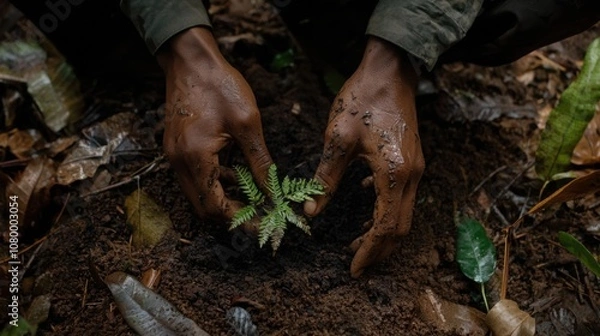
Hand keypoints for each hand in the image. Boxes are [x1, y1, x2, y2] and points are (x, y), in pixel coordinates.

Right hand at [157, 27, 272, 231]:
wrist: (191, 60)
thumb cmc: (220, 86)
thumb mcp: (248, 123)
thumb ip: (260, 162)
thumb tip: (273, 192)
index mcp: (195, 158)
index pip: (214, 207)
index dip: (239, 220)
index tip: (262, 222)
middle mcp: (179, 163)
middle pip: (203, 207)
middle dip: (231, 214)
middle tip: (259, 213)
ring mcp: (174, 157)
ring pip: (199, 194)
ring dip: (224, 198)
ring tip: (254, 195)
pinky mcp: (177, 149)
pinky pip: (196, 178)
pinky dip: (216, 182)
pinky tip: (238, 174)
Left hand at [304, 37, 424, 276]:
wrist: (390, 70)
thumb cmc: (363, 100)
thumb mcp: (339, 139)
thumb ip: (326, 178)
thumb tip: (311, 210)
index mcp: (394, 174)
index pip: (386, 227)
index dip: (370, 251)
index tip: (355, 270)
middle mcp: (411, 176)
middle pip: (400, 227)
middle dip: (379, 250)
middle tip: (357, 265)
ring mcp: (414, 168)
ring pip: (402, 214)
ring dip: (382, 232)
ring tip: (357, 243)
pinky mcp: (410, 159)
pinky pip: (400, 195)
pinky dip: (384, 210)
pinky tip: (365, 204)